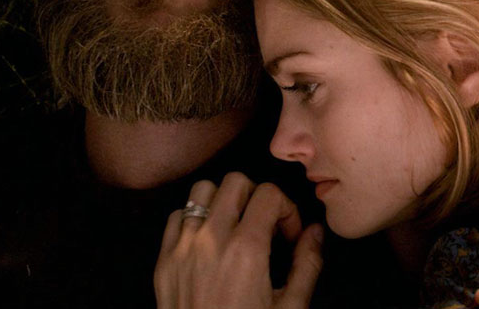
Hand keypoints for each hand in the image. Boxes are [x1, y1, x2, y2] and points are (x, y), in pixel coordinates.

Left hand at [154, 172, 323, 308]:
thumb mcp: (291, 307)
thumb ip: (307, 263)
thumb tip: (315, 231)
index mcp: (247, 249)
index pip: (269, 193)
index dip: (287, 209)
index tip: (289, 236)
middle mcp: (211, 240)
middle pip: (236, 181)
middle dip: (257, 196)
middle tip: (265, 226)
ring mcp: (182, 248)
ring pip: (202, 190)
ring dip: (224, 200)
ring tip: (236, 226)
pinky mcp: (163, 261)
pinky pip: (176, 216)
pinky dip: (195, 218)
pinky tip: (209, 241)